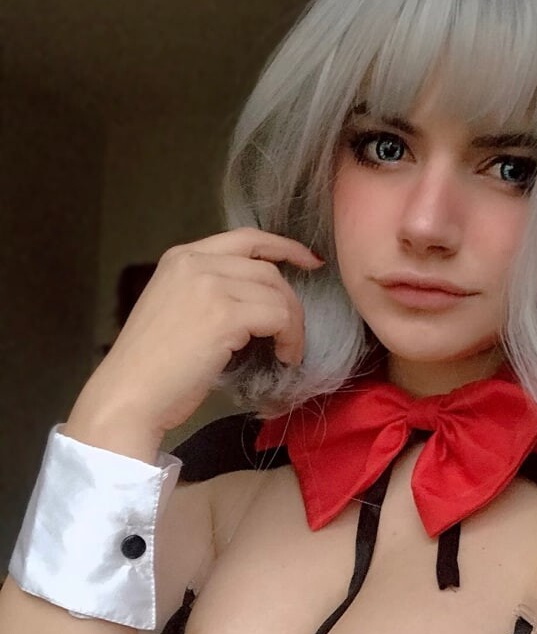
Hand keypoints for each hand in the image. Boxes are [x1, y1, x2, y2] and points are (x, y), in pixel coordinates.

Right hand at [71, 227, 324, 438]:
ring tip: (287, 351)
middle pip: (267, 268)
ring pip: (277, 293)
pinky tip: (284, 357)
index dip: (284, 246)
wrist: (129, 395)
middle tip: (295, 331)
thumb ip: (210, 291)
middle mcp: (195, 262)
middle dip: (291, 300)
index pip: (245, 238)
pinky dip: (290, 338)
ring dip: (293, 324)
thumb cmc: (152, 367)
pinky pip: (279, 317)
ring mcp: (209, 286)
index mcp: (181, 257)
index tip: (309, 261)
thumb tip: (259, 298)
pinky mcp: (224, 315)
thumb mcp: (177, 309)